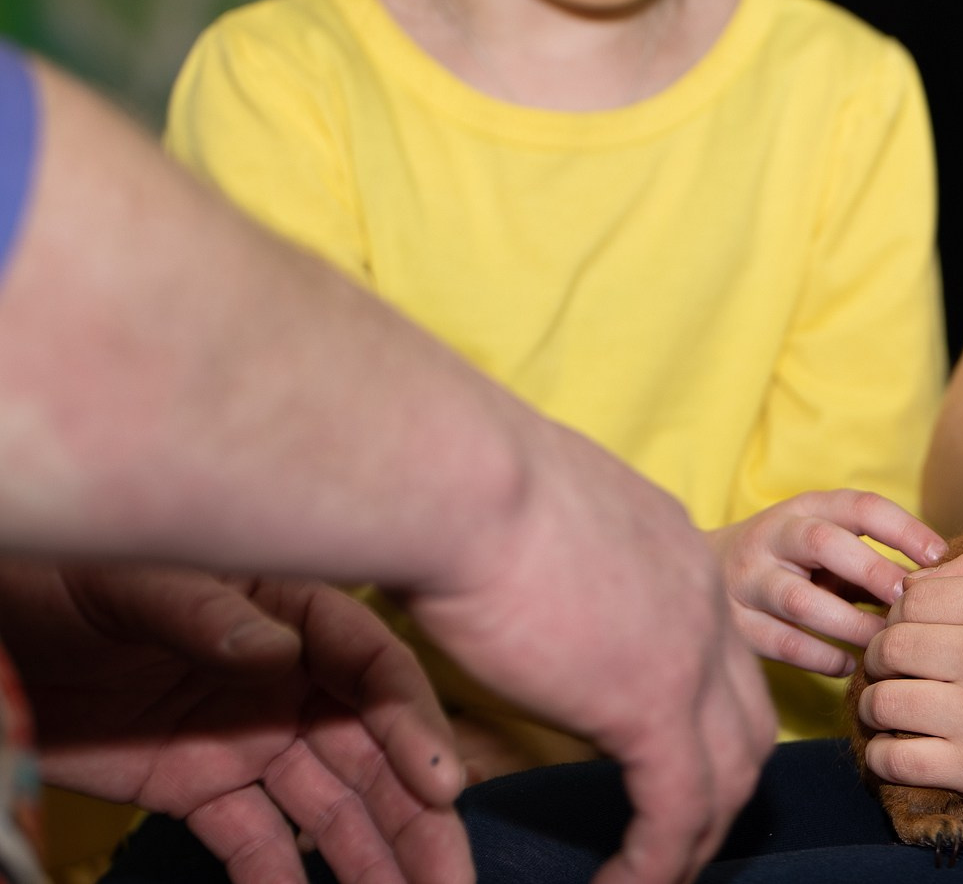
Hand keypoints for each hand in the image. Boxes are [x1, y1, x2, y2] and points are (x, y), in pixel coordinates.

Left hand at [0, 561, 464, 883]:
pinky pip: (251, 839)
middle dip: (418, 818)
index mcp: (296, 613)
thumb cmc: (70, 575)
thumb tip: (278, 655)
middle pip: (372, 754)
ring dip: (369, 857)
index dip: (416, 728)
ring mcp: (248, 735)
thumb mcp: (135, 580)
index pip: (376, 673)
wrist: (4, 618)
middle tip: (452, 879)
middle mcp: (289, 678)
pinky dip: (281, 876)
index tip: (439, 787)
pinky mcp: (198, 784)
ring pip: (328, 804)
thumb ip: (205, 612)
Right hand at [398, 416, 772, 883]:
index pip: (716, 652)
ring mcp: (690, 653)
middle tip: (676, 838)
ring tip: (649, 880)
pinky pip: (676, 811)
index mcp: (675, 552)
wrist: (461, 478)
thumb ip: (554, 560)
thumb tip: (519, 585)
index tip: (666, 764)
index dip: (701, 716)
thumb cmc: (461, 484)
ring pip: (729, 773)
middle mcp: (703, 599)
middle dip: (719, 787)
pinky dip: (658, 862)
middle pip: (746, 717)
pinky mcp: (650, 706)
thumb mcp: (533, 519)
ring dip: (693, 838)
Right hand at [710, 491, 946, 674]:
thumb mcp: (826, 543)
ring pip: (800, 600)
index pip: (859, 505)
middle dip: (872, 571)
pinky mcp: (735, 623)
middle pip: (823, 543)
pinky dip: (820, 656)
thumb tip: (937, 586)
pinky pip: (782, 644)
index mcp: (806, 508)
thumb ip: (870, 559)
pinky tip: (849, 665)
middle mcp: (772, 537)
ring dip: (849, 624)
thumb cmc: (794, 561)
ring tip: (883, 642)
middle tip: (908, 601)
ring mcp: (748, 580)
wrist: (707, 572)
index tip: (939, 556)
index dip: (903, 528)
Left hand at [857, 550, 962, 812]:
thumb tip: (911, 578)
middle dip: (879, 656)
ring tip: (891, 706)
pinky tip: (895, 748)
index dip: (899, 612)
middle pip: (889, 646)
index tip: (908, 629)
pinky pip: (896, 760)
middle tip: (892, 668)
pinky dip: (882, 756)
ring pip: (883, 702)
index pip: (911, 597)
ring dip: (875, 705)